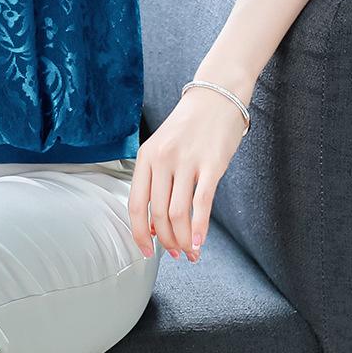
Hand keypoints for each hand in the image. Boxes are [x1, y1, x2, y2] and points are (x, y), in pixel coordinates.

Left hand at [128, 84, 248, 261]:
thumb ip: (155, 181)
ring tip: (190, 252)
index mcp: (146, 156)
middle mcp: (162, 159)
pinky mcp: (211, 165)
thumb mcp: (162, 148)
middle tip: (176, 255)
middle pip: (158, 214)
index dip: (139, 234)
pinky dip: (199, 229)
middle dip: (166, 242)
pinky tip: (200, 243)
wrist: (216, 97)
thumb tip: (153, 225)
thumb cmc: (188, 127)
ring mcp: (186, 161)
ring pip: (178, 214)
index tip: (146, 252)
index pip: (136, 205)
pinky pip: (201, 203)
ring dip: (183, 240)